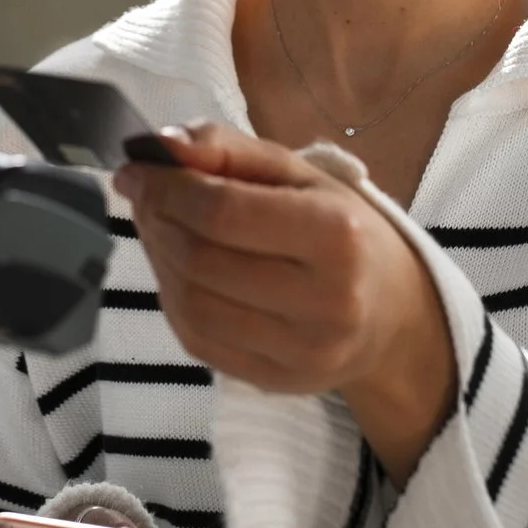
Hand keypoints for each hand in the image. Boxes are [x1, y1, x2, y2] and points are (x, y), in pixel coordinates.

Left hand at [113, 123, 453, 477]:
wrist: (392, 310)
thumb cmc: (341, 228)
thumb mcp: (300, 173)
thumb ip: (229, 150)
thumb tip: (160, 146)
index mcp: (336, 235)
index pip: (223, 212)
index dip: (166, 189)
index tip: (135, 169)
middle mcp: (325, 301)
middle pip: (201, 260)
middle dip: (157, 221)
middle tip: (142, 196)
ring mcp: (301, 351)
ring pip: (192, 305)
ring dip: (158, 260)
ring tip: (156, 229)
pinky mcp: (278, 382)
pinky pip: (198, 340)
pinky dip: (172, 299)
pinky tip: (175, 270)